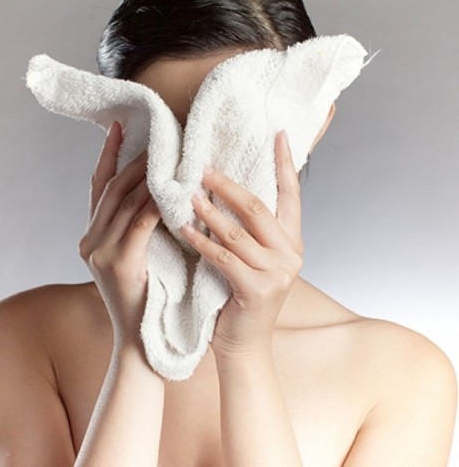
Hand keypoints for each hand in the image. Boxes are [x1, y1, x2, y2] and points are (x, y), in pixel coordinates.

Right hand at [78, 121, 160, 343]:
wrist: (140, 339)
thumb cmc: (146, 296)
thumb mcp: (135, 256)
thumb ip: (136, 226)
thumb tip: (156, 191)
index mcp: (92, 237)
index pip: (98, 187)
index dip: (107, 155)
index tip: (119, 127)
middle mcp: (90, 241)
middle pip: (111, 189)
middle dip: (132, 160)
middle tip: (155, 137)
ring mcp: (100, 252)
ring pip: (124, 202)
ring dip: (147, 177)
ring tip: (166, 155)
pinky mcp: (118, 264)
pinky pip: (140, 224)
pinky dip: (155, 204)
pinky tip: (171, 190)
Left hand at [180, 130, 303, 359]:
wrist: (245, 343)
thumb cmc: (242, 294)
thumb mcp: (254, 257)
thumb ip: (250, 228)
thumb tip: (229, 188)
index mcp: (292, 240)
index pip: (291, 193)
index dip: (284, 163)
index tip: (278, 133)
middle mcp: (291, 252)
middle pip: (257, 207)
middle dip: (227, 185)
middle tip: (202, 167)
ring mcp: (277, 272)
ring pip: (237, 231)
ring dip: (209, 210)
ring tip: (186, 194)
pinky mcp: (257, 290)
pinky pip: (223, 257)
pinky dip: (201, 241)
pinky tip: (183, 228)